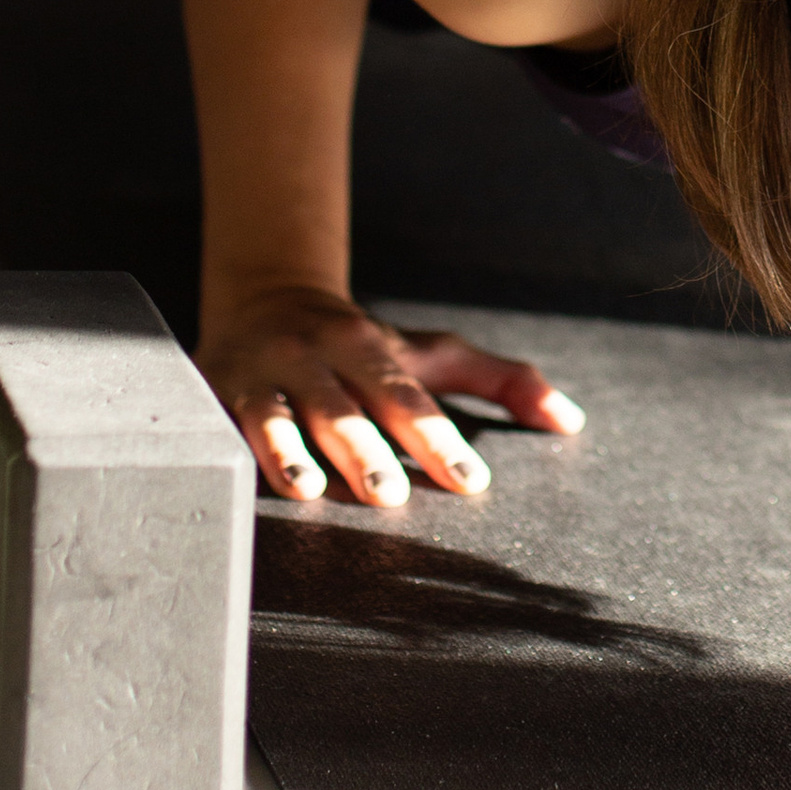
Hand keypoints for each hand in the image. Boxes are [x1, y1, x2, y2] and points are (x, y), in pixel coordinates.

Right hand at [199, 286, 583, 507]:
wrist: (266, 295)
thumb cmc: (361, 343)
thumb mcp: (428, 353)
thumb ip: (499, 381)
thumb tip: (569, 419)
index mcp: (374, 350)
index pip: (411, 399)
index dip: (439, 440)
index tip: (470, 480)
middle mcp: (322, 358)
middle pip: (348, 407)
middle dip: (368, 448)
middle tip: (389, 494)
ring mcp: (269, 374)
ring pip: (283, 413)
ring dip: (294, 451)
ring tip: (310, 489)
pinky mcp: (221, 391)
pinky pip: (226, 421)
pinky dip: (238, 448)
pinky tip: (243, 480)